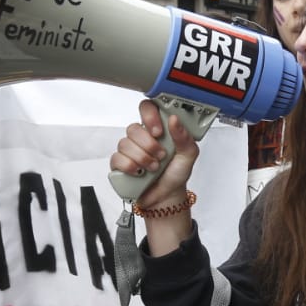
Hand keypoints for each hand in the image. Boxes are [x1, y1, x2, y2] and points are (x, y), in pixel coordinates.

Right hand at [110, 101, 201, 255]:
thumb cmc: (176, 173)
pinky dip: (130, 167)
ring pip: (125, 144)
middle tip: (160, 156)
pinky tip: (139, 173)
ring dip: (142, 158)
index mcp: (157, 129)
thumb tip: (174, 120)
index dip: (149, 116)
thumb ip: (184, 137)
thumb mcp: (188, 155)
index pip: (146, 109)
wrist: (167, 196)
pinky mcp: (119, 164)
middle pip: (133, 128)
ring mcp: (129, 150)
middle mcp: (141, 137)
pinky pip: (117, 159)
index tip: (158, 131)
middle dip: (149, 145)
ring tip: (153, 168)